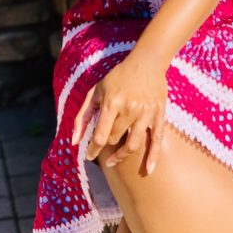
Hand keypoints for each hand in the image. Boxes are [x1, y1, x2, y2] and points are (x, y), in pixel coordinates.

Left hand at [71, 54, 167, 175]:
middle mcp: (130, 109)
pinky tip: (147, 170)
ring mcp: (146, 113)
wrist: (147, 62)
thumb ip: (83, 116)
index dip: (93, 149)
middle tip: (104, 142)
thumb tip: (74, 142)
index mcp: (112, 102)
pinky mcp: (159, 115)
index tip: (89, 155)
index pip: (100, 136)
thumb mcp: (96, 91)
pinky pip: (156, 140)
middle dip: (107, 143)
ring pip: (133, 145)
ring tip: (113, 160)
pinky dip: (152, 157)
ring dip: (121, 156)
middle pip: (115, 139)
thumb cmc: (118, 77)